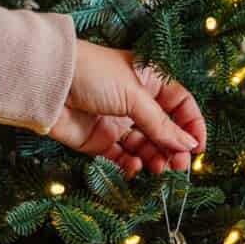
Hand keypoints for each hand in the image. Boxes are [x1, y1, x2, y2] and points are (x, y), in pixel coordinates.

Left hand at [49, 42, 205, 174]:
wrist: (47, 84)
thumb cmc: (93, 75)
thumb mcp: (135, 96)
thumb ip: (162, 124)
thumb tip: (189, 145)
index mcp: (149, 81)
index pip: (180, 104)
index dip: (191, 125)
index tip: (197, 147)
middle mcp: (135, 102)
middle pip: (164, 130)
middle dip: (174, 148)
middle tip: (179, 165)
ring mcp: (117, 122)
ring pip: (145, 146)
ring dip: (155, 158)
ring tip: (159, 169)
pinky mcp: (98, 140)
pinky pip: (121, 158)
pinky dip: (130, 165)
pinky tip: (135, 167)